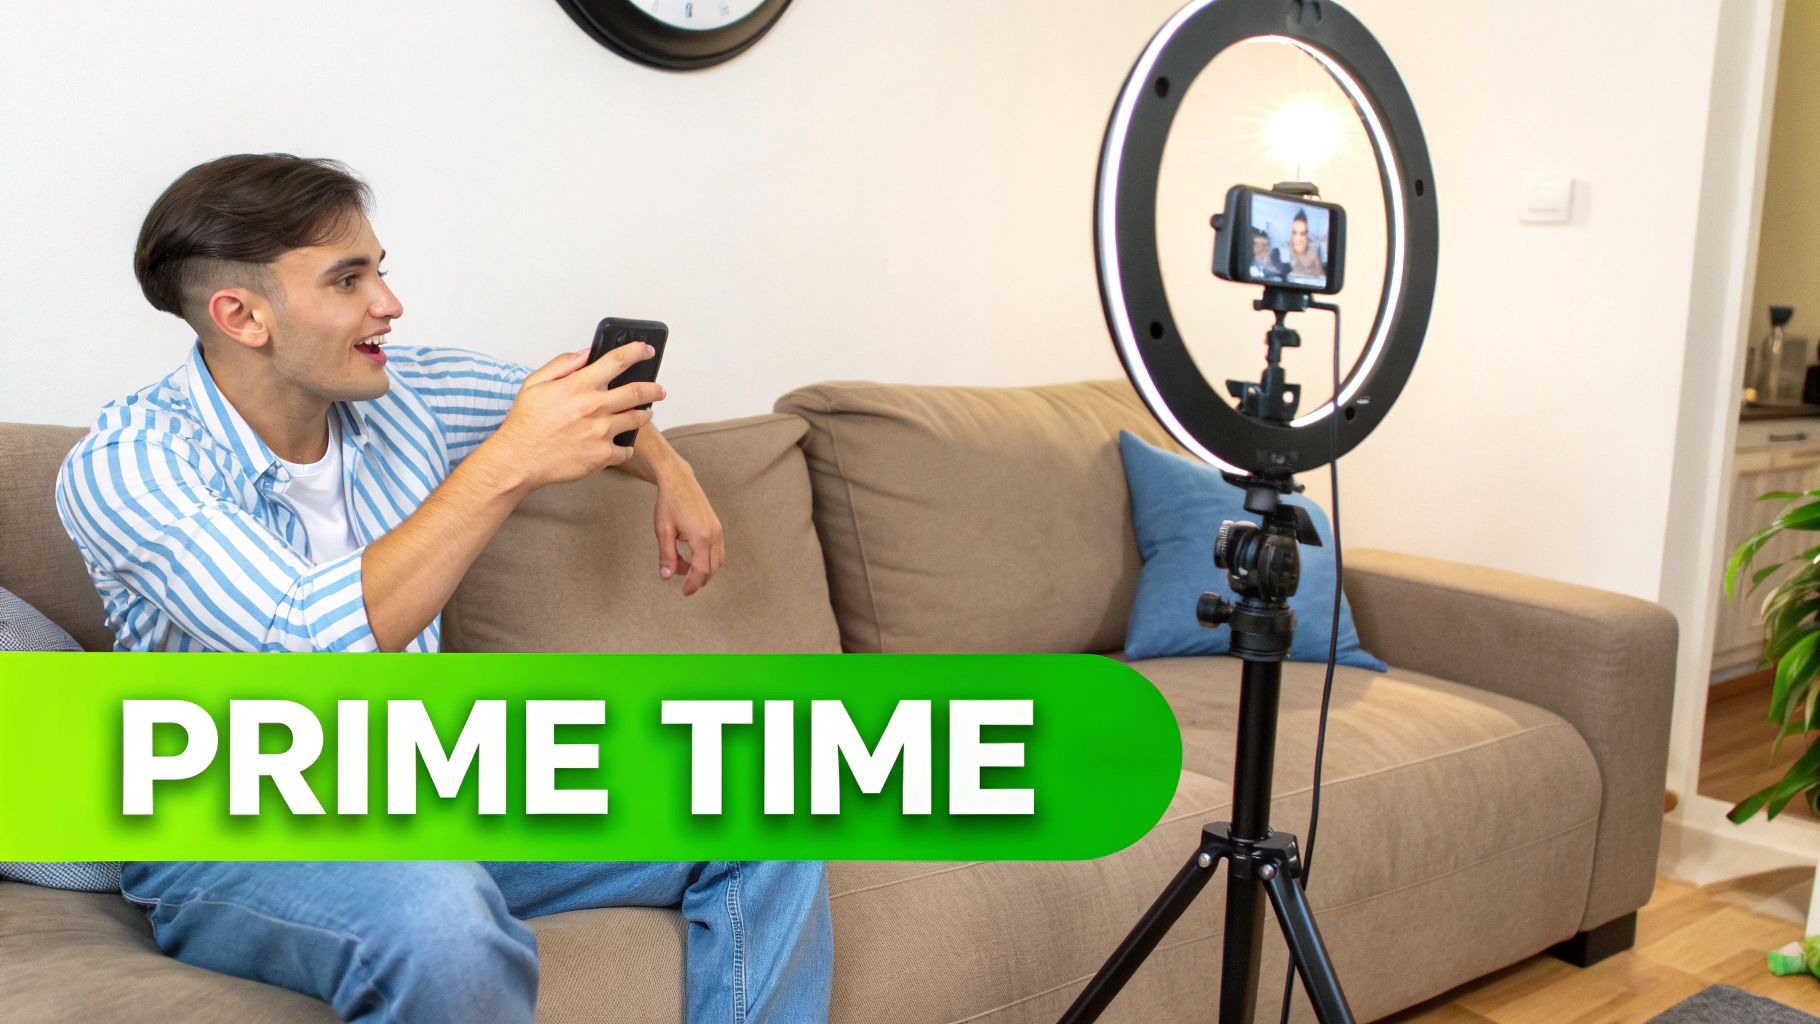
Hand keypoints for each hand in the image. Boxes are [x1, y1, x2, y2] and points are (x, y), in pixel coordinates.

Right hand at [480, 345, 663, 492]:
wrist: (519, 460)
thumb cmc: (525, 423)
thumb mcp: (535, 383)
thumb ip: (564, 364)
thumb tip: (587, 353)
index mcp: (579, 386)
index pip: (617, 360)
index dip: (636, 351)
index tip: (646, 350)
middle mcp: (594, 407)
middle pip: (638, 392)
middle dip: (654, 389)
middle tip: (659, 390)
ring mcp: (601, 432)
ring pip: (638, 419)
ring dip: (644, 415)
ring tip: (643, 414)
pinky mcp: (603, 455)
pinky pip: (626, 449)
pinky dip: (626, 446)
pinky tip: (620, 444)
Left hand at [654, 465, 723, 595]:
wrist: (679, 481)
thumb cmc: (669, 504)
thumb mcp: (663, 531)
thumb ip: (666, 555)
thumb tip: (666, 576)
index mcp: (701, 537)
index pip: (700, 570)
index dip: (693, 585)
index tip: (684, 592)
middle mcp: (714, 535)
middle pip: (712, 568)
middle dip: (698, 579)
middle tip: (682, 582)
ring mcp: (718, 530)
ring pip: (717, 561)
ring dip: (703, 569)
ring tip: (683, 566)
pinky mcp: (717, 527)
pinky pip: (717, 551)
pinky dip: (707, 559)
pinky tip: (691, 556)